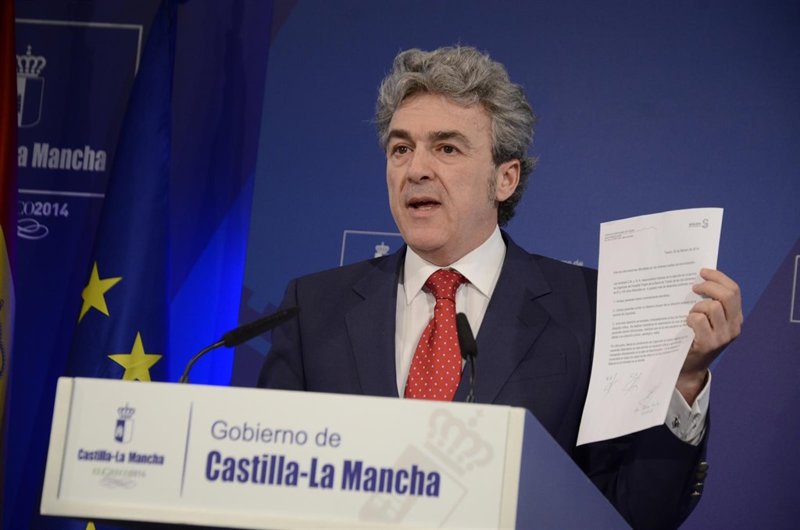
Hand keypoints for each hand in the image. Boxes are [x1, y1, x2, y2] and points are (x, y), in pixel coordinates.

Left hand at [677, 268, 742, 403]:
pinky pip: (699, 319)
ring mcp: (723, 336)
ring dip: (697, 305)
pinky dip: (690, 318)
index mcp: (736, 317)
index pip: (734, 290)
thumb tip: (696, 277)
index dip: (719, 277)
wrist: (688, 367)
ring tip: (690, 312)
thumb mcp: (707, 319)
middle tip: (693, 287)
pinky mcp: (709, 344)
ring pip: (713, 306)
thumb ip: (708, 302)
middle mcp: (734, 326)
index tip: (703, 272)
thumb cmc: (692, 337)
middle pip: (727, 295)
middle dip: (708, 286)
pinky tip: (686, 324)